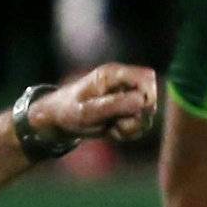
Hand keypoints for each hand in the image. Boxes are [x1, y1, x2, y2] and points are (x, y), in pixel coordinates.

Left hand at [28, 64, 158, 146]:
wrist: (57, 121)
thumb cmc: (67, 111)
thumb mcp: (87, 111)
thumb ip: (114, 105)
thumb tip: (140, 101)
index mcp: (113, 75)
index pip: (148, 77)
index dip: (148, 96)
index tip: (136, 112)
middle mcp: (123, 84)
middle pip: (150, 98)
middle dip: (138, 116)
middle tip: (117, 125)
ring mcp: (125, 97)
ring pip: (146, 114)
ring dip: (132, 127)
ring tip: (111, 129)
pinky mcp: (124, 111)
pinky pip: (139, 124)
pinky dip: (128, 132)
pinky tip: (112, 131)